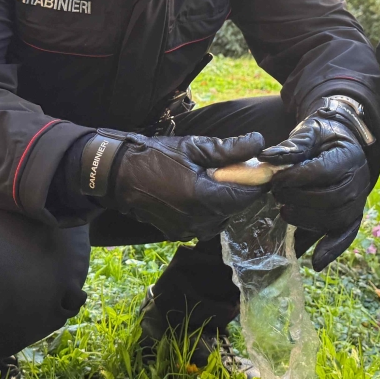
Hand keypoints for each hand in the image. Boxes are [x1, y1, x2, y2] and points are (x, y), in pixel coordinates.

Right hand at [83, 130, 267, 240]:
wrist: (119, 175)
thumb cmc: (155, 156)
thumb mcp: (194, 147)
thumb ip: (229, 149)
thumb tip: (259, 144)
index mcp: (203, 198)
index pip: (246, 195)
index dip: (257, 181)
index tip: (258, 167)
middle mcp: (198, 220)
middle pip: (236, 207)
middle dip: (238, 189)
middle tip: (228, 169)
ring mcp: (187, 230)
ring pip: (222, 217)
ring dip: (224, 201)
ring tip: (209, 180)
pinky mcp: (178, 234)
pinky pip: (205, 223)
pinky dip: (208, 210)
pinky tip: (196, 193)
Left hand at [259, 97, 373, 270]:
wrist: (343, 141)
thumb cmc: (323, 136)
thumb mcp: (309, 132)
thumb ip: (290, 146)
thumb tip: (266, 157)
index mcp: (347, 156)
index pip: (323, 171)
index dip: (297, 178)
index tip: (275, 180)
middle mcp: (358, 181)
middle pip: (331, 198)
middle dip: (300, 200)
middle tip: (276, 196)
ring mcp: (358, 201)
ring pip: (336, 219)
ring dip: (308, 221)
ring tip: (283, 213)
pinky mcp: (352, 216)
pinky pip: (346, 235)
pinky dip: (332, 249)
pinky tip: (315, 262)